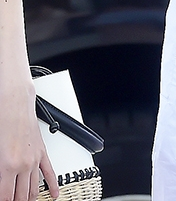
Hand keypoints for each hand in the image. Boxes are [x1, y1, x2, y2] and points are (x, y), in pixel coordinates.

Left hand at [0, 77, 58, 200]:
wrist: (15, 102)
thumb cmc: (2, 120)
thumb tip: (1, 183)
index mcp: (8, 166)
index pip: (6, 197)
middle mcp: (24, 165)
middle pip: (21, 197)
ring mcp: (35, 159)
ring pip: (34, 189)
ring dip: (29, 199)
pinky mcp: (42, 152)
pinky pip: (50, 173)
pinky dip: (52, 187)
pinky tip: (53, 195)